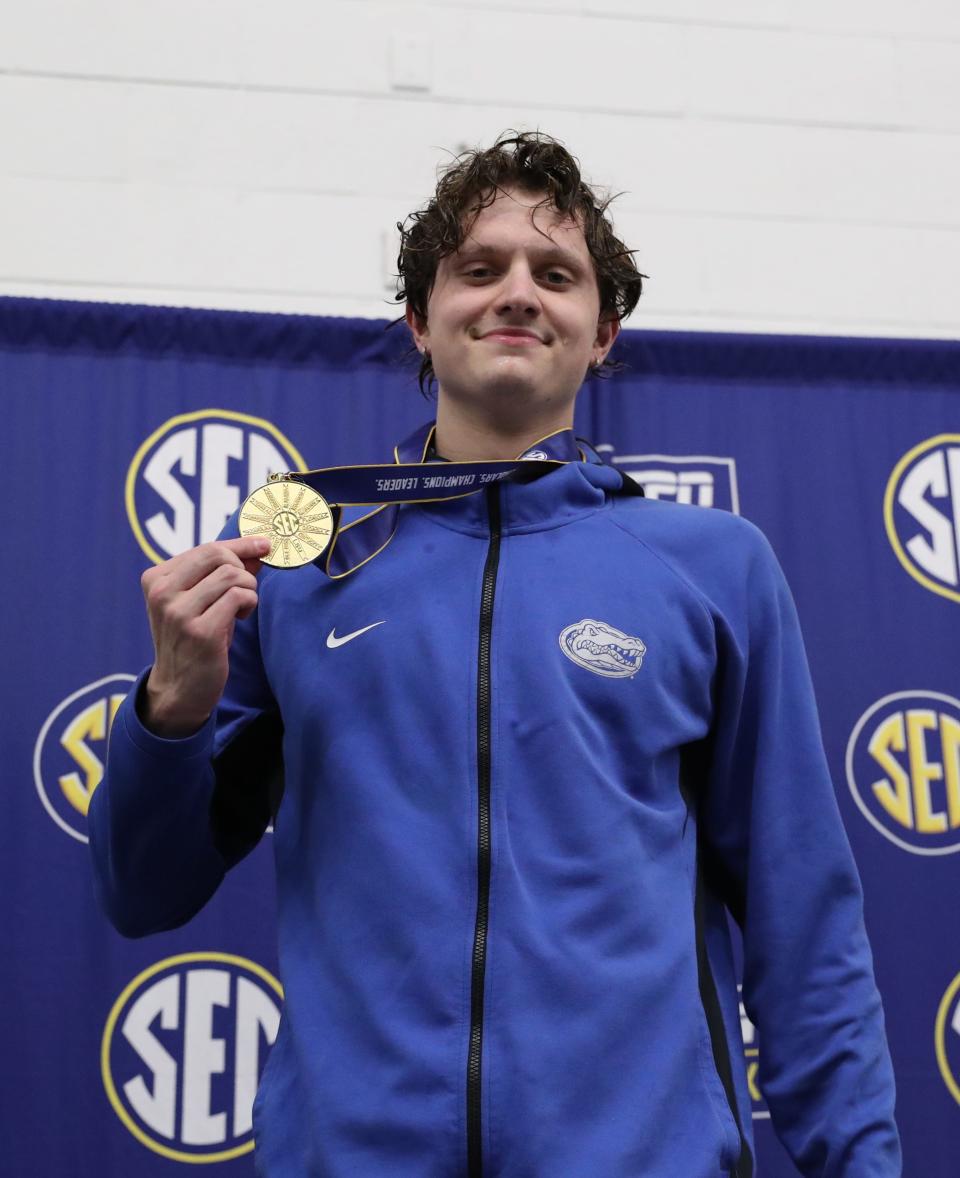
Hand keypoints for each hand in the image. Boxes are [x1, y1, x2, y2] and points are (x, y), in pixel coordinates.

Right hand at [139, 536, 270, 737]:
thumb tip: (258, 547)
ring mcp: (178, 612)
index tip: (264, 544)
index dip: (241, 545)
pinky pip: (239, 596)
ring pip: (232, 575)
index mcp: (155, 578)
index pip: (207, 547)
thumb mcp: (200, 600)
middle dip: (243, 568)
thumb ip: (221, 571)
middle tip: (245, 588)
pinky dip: (250, 602)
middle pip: (219, 555)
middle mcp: (162, 592)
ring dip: (248, 588)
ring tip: (242, 607)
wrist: (180, 688)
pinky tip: (242, 617)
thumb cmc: (194, 639)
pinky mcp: (200, 631)